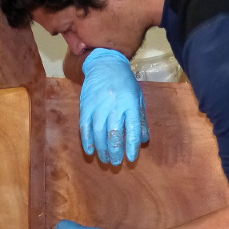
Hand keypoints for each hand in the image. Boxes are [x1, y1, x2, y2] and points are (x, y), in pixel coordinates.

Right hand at [79, 49, 149, 165]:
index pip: (132, 128)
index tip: (131, 158)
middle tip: (116, 163)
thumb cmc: (125, 83)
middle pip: (114, 134)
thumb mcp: (138, 98)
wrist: (105, 65)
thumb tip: (143, 140)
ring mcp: (98, 106)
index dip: (131, 145)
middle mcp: (114, 106)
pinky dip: (87, 141)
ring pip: (99, 133)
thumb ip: (140, 119)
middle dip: (115, 151)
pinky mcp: (86, 106)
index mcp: (130, 103)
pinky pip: (85, 127)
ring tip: (105, 159)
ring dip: (102, 149)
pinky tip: (90, 151)